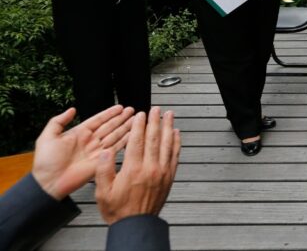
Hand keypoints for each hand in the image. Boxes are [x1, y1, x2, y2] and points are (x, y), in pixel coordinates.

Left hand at [32, 105, 135, 200]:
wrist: (49, 182)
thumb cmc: (46, 162)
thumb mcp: (47, 137)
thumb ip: (59, 121)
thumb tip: (71, 109)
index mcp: (79, 133)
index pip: (98, 120)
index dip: (109, 113)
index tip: (119, 107)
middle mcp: (90, 141)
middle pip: (109, 126)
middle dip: (121, 118)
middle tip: (132, 110)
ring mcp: (97, 150)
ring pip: (115, 134)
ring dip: (126, 127)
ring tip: (136, 118)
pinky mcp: (102, 160)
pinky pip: (117, 148)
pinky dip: (126, 140)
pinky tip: (133, 133)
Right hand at [95, 107, 179, 224]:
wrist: (136, 224)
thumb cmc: (118, 209)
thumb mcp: (103, 192)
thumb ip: (103, 170)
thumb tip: (106, 151)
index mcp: (133, 169)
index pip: (137, 141)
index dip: (139, 125)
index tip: (141, 114)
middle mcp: (150, 168)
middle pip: (154, 139)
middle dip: (155, 121)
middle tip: (157, 109)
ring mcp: (162, 172)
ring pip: (167, 144)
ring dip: (168, 127)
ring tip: (169, 115)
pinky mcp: (169, 176)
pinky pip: (175, 155)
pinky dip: (176, 143)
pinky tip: (176, 134)